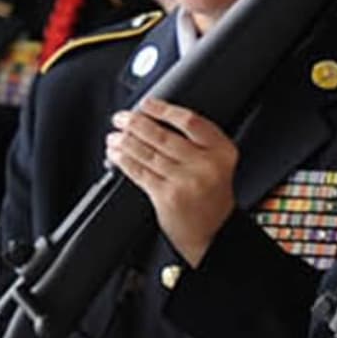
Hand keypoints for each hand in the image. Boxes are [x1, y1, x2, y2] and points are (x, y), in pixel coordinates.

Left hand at [106, 97, 236, 266]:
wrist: (214, 233)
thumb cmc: (211, 196)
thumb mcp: (217, 164)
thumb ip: (196, 143)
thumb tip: (153, 120)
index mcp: (221, 151)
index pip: (189, 121)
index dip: (164, 109)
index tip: (146, 104)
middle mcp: (205, 164)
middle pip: (163, 136)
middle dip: (136, 123)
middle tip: (122, 118)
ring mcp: (186, 181)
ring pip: (148, 153)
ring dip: (125, 141)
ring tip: (114, 136)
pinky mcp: (168, 196)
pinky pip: (140, 172)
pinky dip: (124, 160)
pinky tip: (116, 155)